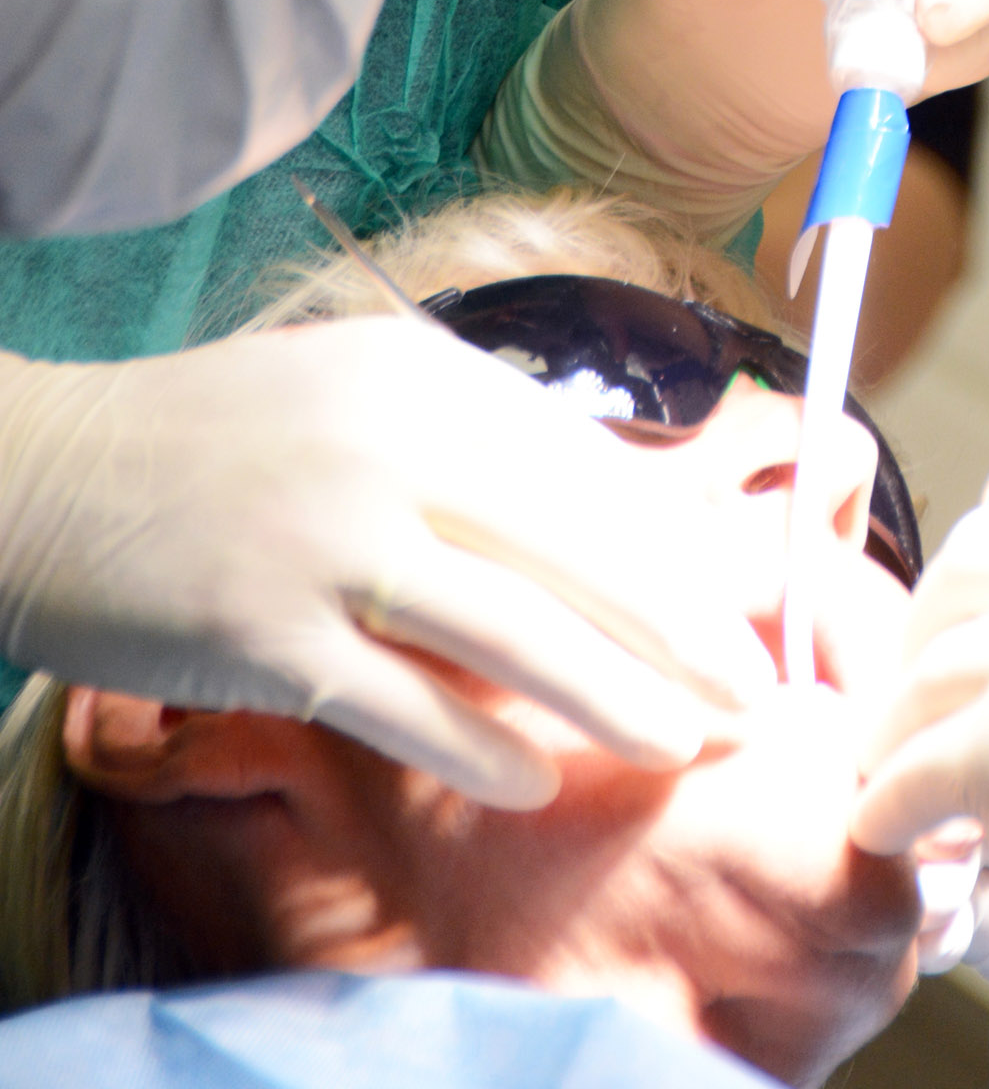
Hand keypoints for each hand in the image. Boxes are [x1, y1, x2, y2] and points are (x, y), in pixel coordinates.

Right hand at [0, 318, 777, 808]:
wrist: (49, 477)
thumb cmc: (221, 437)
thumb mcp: (356, 392)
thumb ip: (471, 442)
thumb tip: (609, 514)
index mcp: (422, 372)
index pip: (589, 467)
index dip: (676, 547)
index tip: (744, 605)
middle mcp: (387, 442)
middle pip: (577, 548)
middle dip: (682, 628)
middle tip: (754, 688)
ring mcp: (325, 539)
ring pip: (512, 630)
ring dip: (611, 696)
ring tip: (682, 742)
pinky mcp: (264, 632)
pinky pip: (400, 704)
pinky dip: (478, 747)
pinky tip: (535, 780)